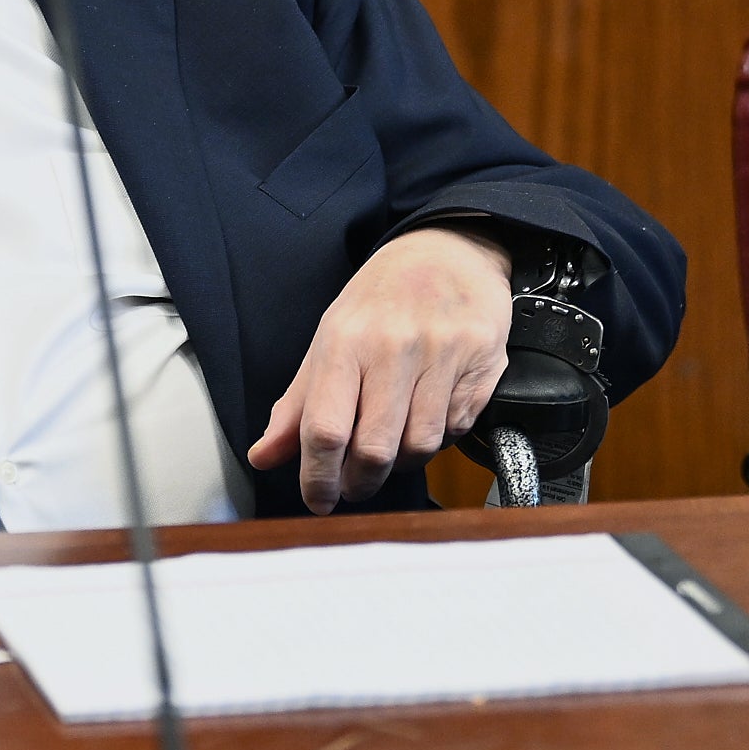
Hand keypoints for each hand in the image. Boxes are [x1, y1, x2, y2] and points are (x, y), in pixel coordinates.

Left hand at [249, 226, 512, 514]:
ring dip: (401, 463)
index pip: (326, 428)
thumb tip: (264, 455)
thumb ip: (297, 404)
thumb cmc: (382, 299)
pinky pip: (456, 429)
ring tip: (390, 448)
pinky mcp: (484, 364)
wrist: (449, 250)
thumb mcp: (329, 339)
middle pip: (374, 449)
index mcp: (345, 341)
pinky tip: (426, 416)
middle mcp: (394, 347)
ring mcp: (443, 355)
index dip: (318, 477)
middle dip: (359, 482)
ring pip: (420, 446)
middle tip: (353, 485)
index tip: (317, 499)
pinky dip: (438, 438)